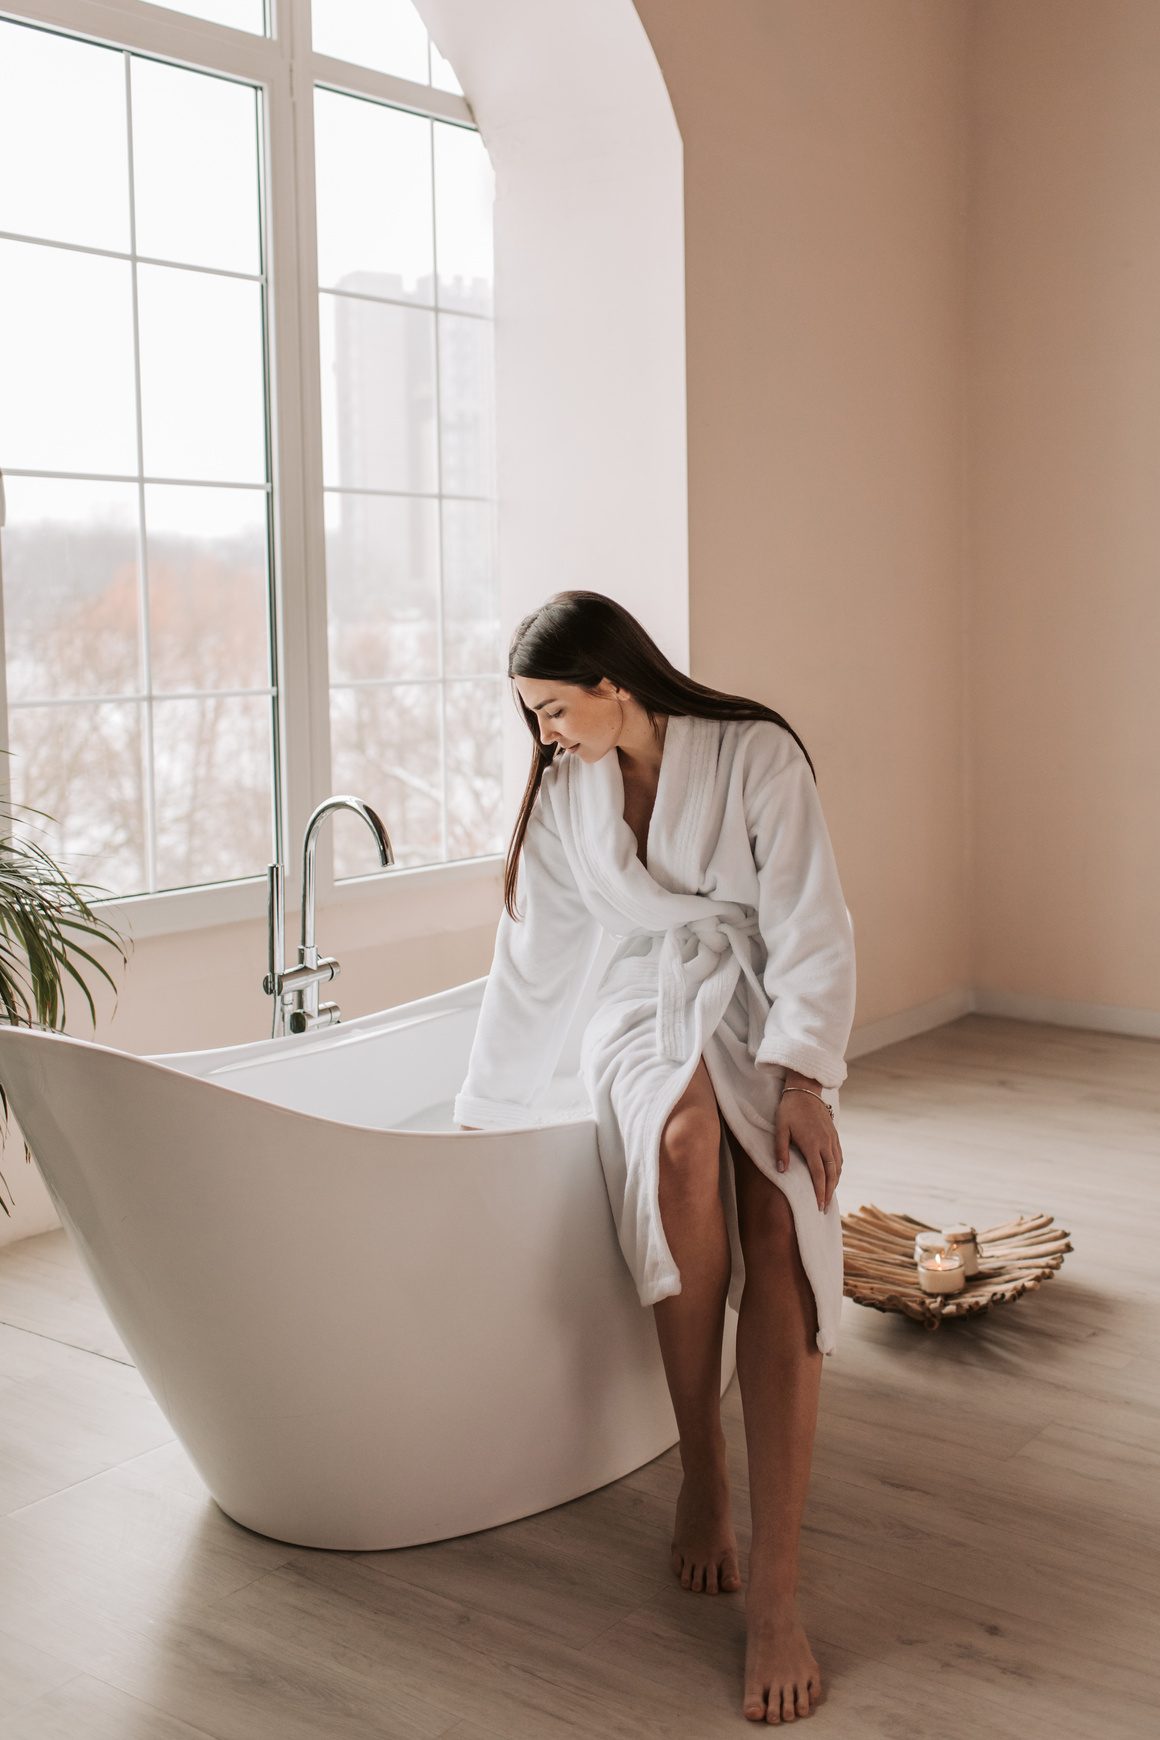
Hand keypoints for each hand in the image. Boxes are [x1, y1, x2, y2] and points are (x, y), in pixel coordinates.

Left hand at [774, 1073, 842, 1211]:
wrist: (805, 1090)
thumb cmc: (789, 1110)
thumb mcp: (780, 1129)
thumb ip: (781, 1150)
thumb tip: (782, 1171)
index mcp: (812, 1144)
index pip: (818, 1174)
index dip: (819, 1192)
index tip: (818, 1206)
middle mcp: (826, 1144)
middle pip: (832, 1174)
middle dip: (829, 1193)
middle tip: (824, 1208)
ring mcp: (832, 1139)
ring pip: (838, 1167)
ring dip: (835, 1183)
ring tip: (828, 1196)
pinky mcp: (835, 1135)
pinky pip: (839, 1157)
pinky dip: (838, 1170)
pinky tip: (833, 1177)